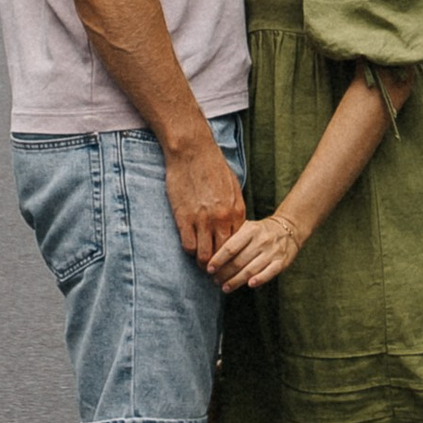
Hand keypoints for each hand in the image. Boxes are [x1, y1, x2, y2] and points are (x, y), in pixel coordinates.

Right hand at [162, 131, 245, 266]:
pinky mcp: (184, 218)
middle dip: (220, 266)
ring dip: (203, 262)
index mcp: (236, 212)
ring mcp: (202, 220)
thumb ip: (234, 209)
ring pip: (205, 256)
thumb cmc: (212, 166)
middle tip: (215, 271)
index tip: (229, 263)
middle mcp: (221, 219)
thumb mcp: (232, 187)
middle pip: (223, 255)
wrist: (192, 151)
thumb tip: (236, 226)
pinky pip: (188, 246)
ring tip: (201, 262)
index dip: (234, 257)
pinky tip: (190, 246)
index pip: (239, 246)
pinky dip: (190, 250)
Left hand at [211, 209, 303, 292]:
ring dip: (236, 281)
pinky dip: (259, 279)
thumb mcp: (247, 227)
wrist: (289, 228)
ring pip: (251, 270)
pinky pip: (269, 273)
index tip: (209, 269)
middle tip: (215, 280)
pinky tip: (249, 285)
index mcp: (250, 230)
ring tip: (225, 287)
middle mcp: (261, 241)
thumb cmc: (261, 231)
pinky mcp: (282, 261)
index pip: (230, 247)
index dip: (218, 260)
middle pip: (239, 261)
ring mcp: (272, 252)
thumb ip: (233, 237)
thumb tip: (212, 254)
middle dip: (224, 273)